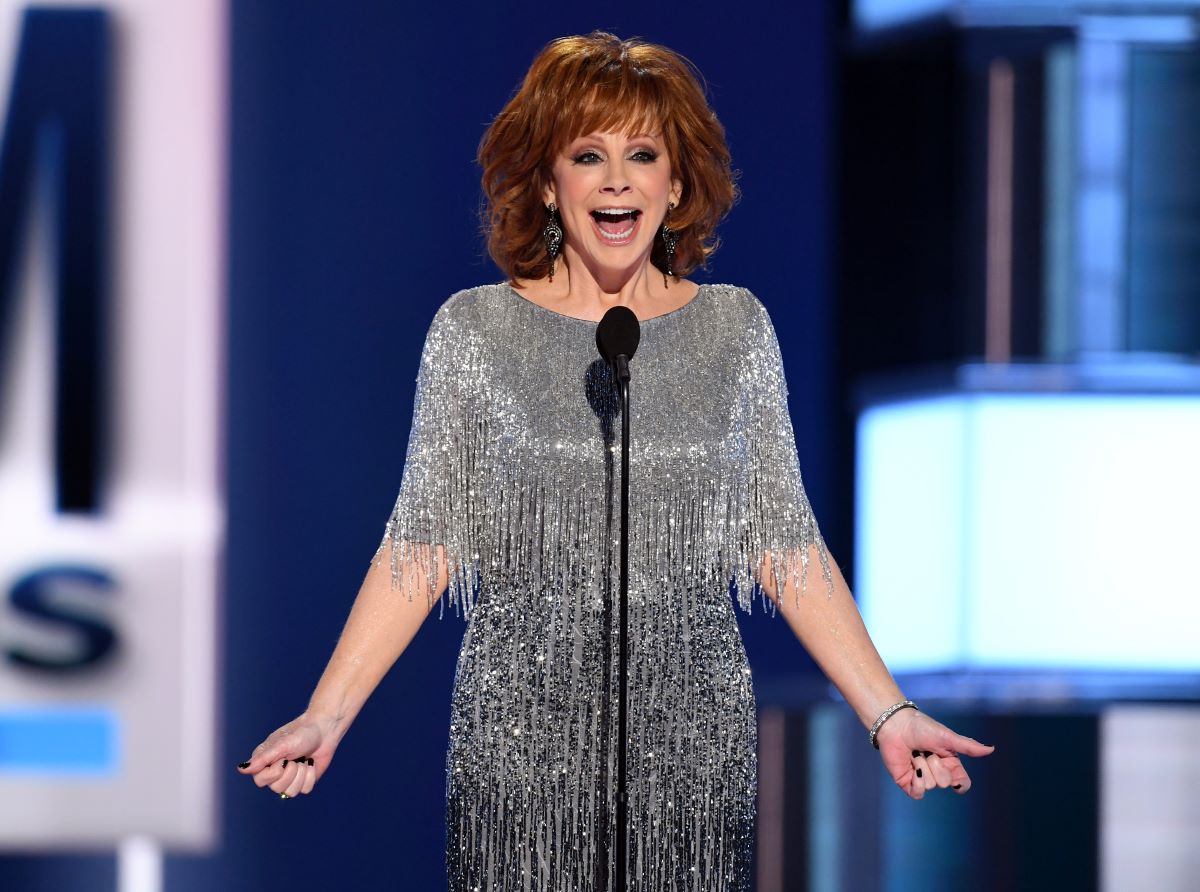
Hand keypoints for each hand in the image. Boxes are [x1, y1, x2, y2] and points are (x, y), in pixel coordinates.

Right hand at [236, 712, 340, 798]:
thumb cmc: (301, 733)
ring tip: (303, 759)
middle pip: (276, 789)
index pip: (260, 781)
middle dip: (290, 772)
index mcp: (264, 762)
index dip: (274, 772)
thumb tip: (241, 769)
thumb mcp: (281, 745)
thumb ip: (262, 758)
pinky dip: (310, 776)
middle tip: (295, 757)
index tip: (283, 758)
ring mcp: (290, 778)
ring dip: (301, 774)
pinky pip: (305, 789)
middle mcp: (275, 772)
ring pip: (291, 792)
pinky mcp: (304, 780)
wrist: (325, 730)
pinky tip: (311, 764)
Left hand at [874, 708, 993, 799]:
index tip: (953, 774)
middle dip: (936, 765)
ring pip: (930, 785)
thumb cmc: (922, 728)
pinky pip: (918, 794)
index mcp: (950, 763)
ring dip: (922, 765)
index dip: (960, 784)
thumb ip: (968, 746)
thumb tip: (991, 749)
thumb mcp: (947, 737)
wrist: (896, 725)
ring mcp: (922, 778)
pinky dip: (916, 782)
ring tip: (915, 753)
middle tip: (926, 750)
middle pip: (945, 783)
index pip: (962, 784)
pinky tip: (912, 766)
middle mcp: (937, 773)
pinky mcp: (907, 782)